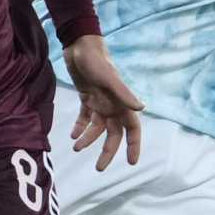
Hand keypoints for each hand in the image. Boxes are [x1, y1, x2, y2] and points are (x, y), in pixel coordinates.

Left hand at [61, 34, 144, 168]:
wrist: (79, 46)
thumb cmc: (97, 61)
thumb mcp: (109, 78)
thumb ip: (123, 94)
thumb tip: (141, 108)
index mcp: (122, 102)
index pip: (132, 129)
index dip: (133, 145)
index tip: (132, 162)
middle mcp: (113, 105)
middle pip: (113, 134)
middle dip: (107, 151)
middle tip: (98, 168)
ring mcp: (100, 102)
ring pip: (97, 128)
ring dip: (88, 139)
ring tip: (76, 147)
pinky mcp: (86, 98)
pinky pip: (84, 118)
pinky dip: (80, 127)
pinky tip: (73, 136)